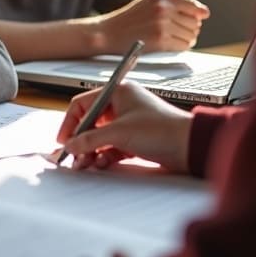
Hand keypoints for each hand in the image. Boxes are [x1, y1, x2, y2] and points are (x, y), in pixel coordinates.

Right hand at [57, 81, 192, 171]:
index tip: (64, 139)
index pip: (83, 104)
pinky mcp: (135, 140)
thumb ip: (90, 139)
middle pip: (90, 122)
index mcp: (118, 93)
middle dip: (80, 140)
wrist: (191, 146)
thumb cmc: (162, 129)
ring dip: (91, 150)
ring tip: (85, 163)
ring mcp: (128, 123)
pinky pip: (111, 147)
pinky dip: (104, 156)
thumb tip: (71, 145)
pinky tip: (100, 163)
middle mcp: (122, 106)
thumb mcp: (119, 133)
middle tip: (72, 155)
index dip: (71, 122)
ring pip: (100, 137)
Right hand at [97, 0, 209, 52]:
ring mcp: (162, 24)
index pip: (194, 6)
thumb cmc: (130, 17)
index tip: (199, 19)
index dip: (199, 15)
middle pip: (195, 22)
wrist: (107, 33)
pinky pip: (183, 45)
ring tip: (173, 38)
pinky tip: (170, 44)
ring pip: (191, 35)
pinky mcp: (160, 39)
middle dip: (190, 28)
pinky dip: (180, 47)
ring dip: (186, 39)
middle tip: (178, 31)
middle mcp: (163, 8)